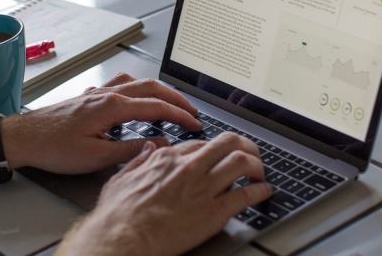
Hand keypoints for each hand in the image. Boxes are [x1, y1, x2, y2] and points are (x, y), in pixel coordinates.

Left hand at [1, 73, 201, 173]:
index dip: (180, 115)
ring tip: (171, 104)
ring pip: (136, 83)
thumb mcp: (96, 157)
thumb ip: (131, 149)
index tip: (196, 124)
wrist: (23, 138)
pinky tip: (136, 101)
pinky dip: (137, 90)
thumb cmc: (53, 148)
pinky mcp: (88, 98)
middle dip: (176, 99)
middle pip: (151, 88)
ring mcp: (96, 93)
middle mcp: (106, 94)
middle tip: (192, 112)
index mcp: (112, 107)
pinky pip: (120, 85)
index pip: (157, 106)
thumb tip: (159, 144)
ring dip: (157, 91)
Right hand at [59, 133, 272, 255]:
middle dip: (244, 145)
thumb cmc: (118, 215)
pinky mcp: (214, 212)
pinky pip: (246, 195)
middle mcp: (189, 168)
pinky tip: (263, 193)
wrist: (124, 238)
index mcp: (166, 159)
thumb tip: (148, 150)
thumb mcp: (120, 178)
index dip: (214, 149)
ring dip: (256, 165)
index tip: (218, 155)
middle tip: (250, 154)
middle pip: (227, 142)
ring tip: (260, 173)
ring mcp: (203, 188)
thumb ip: (137, 161)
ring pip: (241, 162)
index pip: (200, 143)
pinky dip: (260, 192)